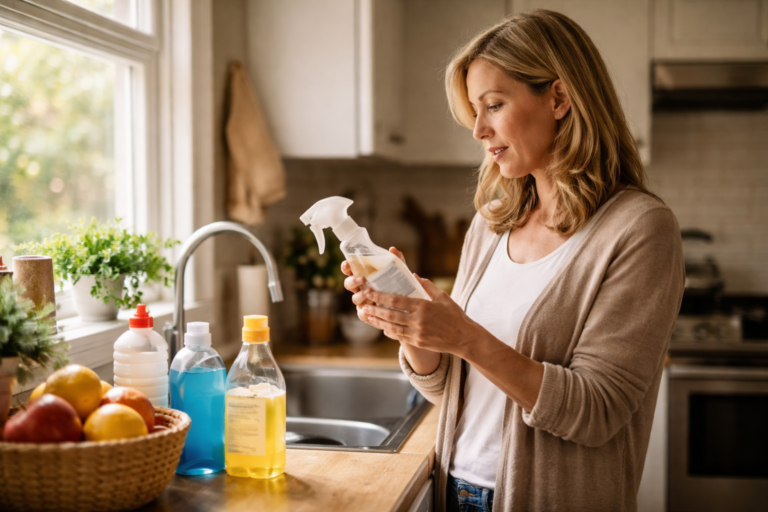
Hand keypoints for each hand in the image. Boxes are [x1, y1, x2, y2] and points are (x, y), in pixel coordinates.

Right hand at [342, 247, 406, 339]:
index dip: (346, 267)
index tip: (347, 263)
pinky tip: (371, 309)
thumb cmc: (401, 288)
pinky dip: (365, 312)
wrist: (408, 310)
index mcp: (365, 276)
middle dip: (352, 281)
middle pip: (348, 284)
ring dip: (360, 295)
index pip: (351, 270)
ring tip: (369, 293)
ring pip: (355, 299)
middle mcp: (361, 288)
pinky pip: (362, 314)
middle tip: (362, 279)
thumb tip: (393, 250)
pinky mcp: (368, 315)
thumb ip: (398, 262)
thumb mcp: (401, 274)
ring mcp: (363, 302)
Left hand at [360, 277, 478, 356]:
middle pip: (391, 314)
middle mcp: (418, 320)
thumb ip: (427, 286)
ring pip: (392, 327)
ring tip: (368, 316)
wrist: (463, 337)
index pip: (397, 300)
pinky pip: (400, 337)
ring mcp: (417, 333)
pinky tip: (383, 328)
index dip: (381, 297)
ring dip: (378, 322)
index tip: (370, 292)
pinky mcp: (418, 342)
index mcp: (423, 306)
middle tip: (364, 305)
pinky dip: (390, 332)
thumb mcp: (442, 297)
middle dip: (375, 309)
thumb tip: (414, 275)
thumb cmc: (454, 315)